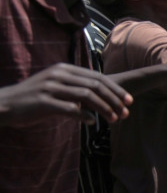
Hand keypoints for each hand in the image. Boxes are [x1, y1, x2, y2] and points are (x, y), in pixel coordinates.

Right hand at [0, 63, 132, 126]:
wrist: (5, 104)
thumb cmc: (35, 99)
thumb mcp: (58, 88)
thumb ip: (77, 90)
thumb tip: (102, 100)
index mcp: (64, 69)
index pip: (97, 77)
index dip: (115, 89)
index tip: (129, 101)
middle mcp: (59, 74)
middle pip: (95, 85)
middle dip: (114, 99)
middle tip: (126, 112)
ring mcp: (50, 87)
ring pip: (86, 96)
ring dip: (104, 108)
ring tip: (114, 119)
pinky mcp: (43, 102)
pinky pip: (69, 108)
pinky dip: (84, 116)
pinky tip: (91, 123)